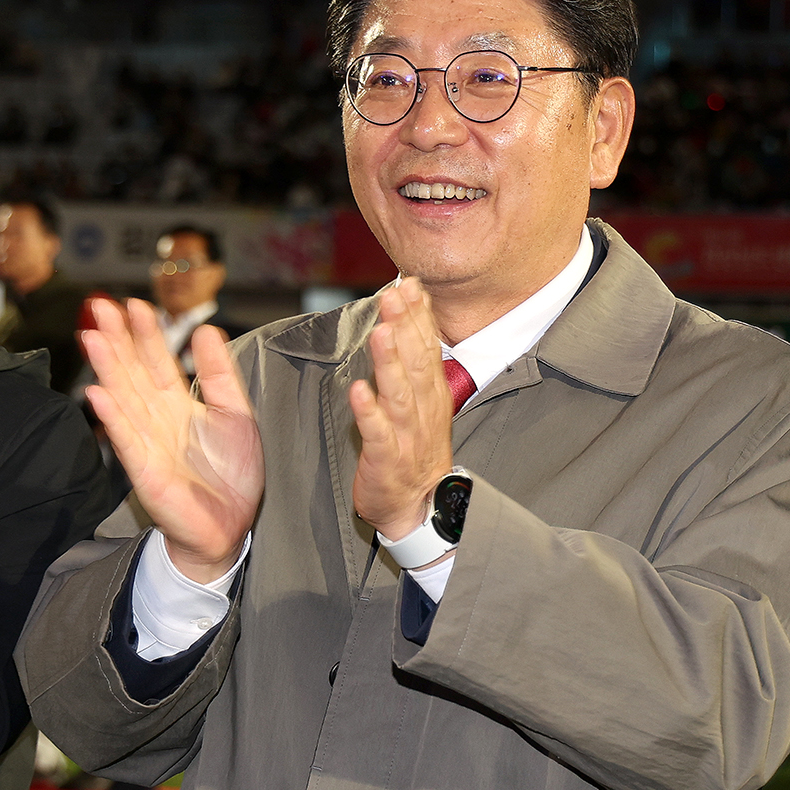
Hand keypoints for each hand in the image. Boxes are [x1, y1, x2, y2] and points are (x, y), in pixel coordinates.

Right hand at [81, 297, 263, 583]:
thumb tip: (207, 329)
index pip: (158, 361)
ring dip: (108, 369)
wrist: (231, 528)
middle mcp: (158, 419)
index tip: (134, 304)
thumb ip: (220, 374)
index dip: (147, 333)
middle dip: (118, 340)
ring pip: (124, 399)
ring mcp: (148, 444)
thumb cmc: (232, 476)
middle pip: (133, 373)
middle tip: (101, 308)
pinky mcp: (145, 471)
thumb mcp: (237, 414)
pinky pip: (127, 440)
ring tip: (92, 339)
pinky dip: (112, 418)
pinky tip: (97, 395)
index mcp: (180, 404)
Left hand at [347, 276, 457, 542]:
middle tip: (394, 295)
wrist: (419, 506)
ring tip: (381, 332)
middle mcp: (422, 410)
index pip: (428, 347)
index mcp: (431, 394)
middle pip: (416, 363)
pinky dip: (369, 412)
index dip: (419, 315)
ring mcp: (406, 434)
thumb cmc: (415, 451)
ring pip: (399, 393)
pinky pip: (378, 432)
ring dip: (389, 362)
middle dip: (405, 327)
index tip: (410, 284)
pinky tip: (358, 391)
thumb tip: (407, 318)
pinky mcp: (387, 457)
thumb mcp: (423, 403)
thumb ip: (415, 362)